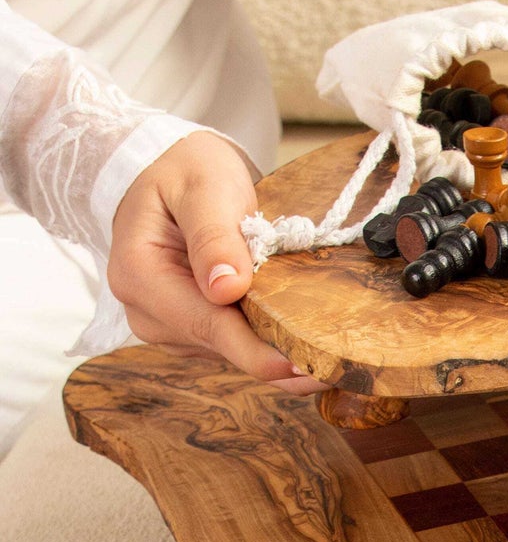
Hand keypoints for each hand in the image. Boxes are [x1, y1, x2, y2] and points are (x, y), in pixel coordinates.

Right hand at [109, 132, 325, 392]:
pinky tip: (301, 341)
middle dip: (274, 357)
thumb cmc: (187, 171)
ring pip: (230, 350)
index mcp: (139, 275)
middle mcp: (147, 310)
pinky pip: (234, 342)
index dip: (254, 349)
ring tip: (326, 355)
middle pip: (220, 345)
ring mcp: (168, 324)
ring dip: (274, 351)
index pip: (205, 323)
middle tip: (334, 370)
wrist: (171, 171)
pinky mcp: (191, 328)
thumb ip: (214, 235)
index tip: (300, 364)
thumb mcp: (203, 188)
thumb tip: (226, 289)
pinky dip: (266, 341)